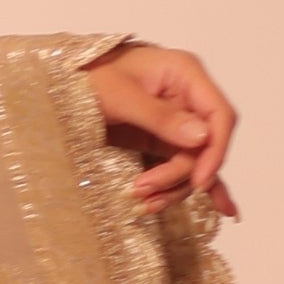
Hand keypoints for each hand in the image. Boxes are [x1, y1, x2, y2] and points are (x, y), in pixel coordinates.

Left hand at [79, 43, 238, 216]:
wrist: (60, 82)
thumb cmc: (88, 75)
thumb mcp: (120, 94)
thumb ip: (160, 116)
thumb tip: (201, 138)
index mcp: (186, 75)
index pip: (220, 115)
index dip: (216, 150)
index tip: (199, 181)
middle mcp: (187, 99)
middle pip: (204, 147)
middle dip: (179, 174)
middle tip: (144, 190)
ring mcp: (176, 122)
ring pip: (191, 163)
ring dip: (171, 187)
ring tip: (140, 202)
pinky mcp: (161, 141)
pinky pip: (182, 166)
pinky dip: (189, 186)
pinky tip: (223, 209)